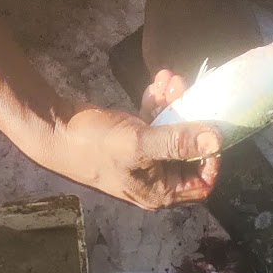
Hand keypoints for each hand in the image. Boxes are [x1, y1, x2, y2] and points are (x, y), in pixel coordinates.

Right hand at [49, 87, 220, 210]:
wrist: (56, 131)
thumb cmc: (94, 145)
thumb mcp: (139, 143)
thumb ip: (177, 142)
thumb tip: (216, 139)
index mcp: (160, 192)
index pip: (202, 184)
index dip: (212, 158)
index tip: (211, 127)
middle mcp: (155, 179)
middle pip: (189, 153)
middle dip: (192, 121)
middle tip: (188, 91)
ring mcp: (143, 159)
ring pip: (172, 133)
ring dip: (175, 105)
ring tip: (170, 80)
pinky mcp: (132, 140)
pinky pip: (155, 123)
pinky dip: (158, 104)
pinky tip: (157, 82)